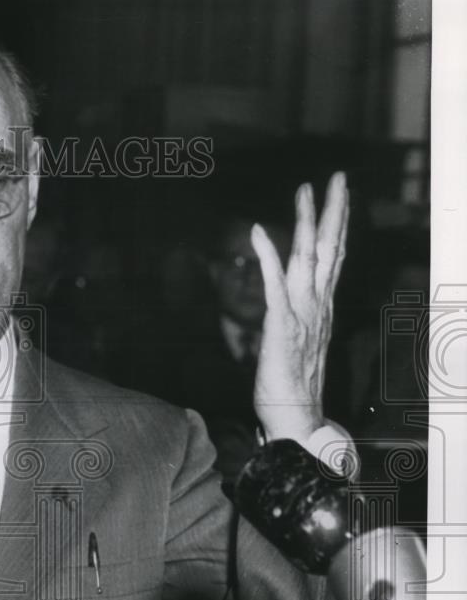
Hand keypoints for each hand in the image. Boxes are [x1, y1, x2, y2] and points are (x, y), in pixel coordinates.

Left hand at [251, 171, 348, 442]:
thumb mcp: (294, 344)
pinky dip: (269, 257)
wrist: (296, 420)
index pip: (333, 260)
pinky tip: (261, 232)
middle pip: (330, 251)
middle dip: (332, 212)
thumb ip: (295, 321)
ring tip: (306, 190)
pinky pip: (275, 286)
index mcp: (321, 309)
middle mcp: (318, 307)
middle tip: (336, 179)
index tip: (338, 197)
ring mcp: (303, 315)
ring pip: (309, 260)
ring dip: (306, 223)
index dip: (336, 227)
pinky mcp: (281, 327)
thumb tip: (288, 307)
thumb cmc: (291, 385)